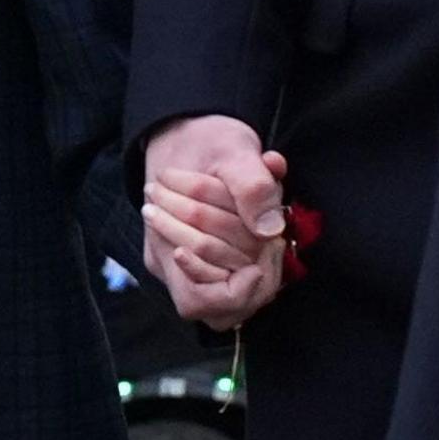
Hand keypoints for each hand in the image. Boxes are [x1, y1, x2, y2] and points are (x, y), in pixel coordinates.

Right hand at [139, 115, 288, 330]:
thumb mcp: (231, 149)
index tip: (263, 255)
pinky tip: (264, 241)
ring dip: (255, 281)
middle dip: (256, 283)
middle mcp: (169, 262)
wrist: (188, 128)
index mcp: (164, 243)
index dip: (235, 291)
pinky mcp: (199, 260)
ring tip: (270, 244)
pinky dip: (252, 270)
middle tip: (274, 244)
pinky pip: (228, 285)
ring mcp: (182, 264)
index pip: (198, 301)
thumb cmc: (206, 139)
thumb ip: (251, 185)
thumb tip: (269, 228)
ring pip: (225, 305)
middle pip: (217, 310)